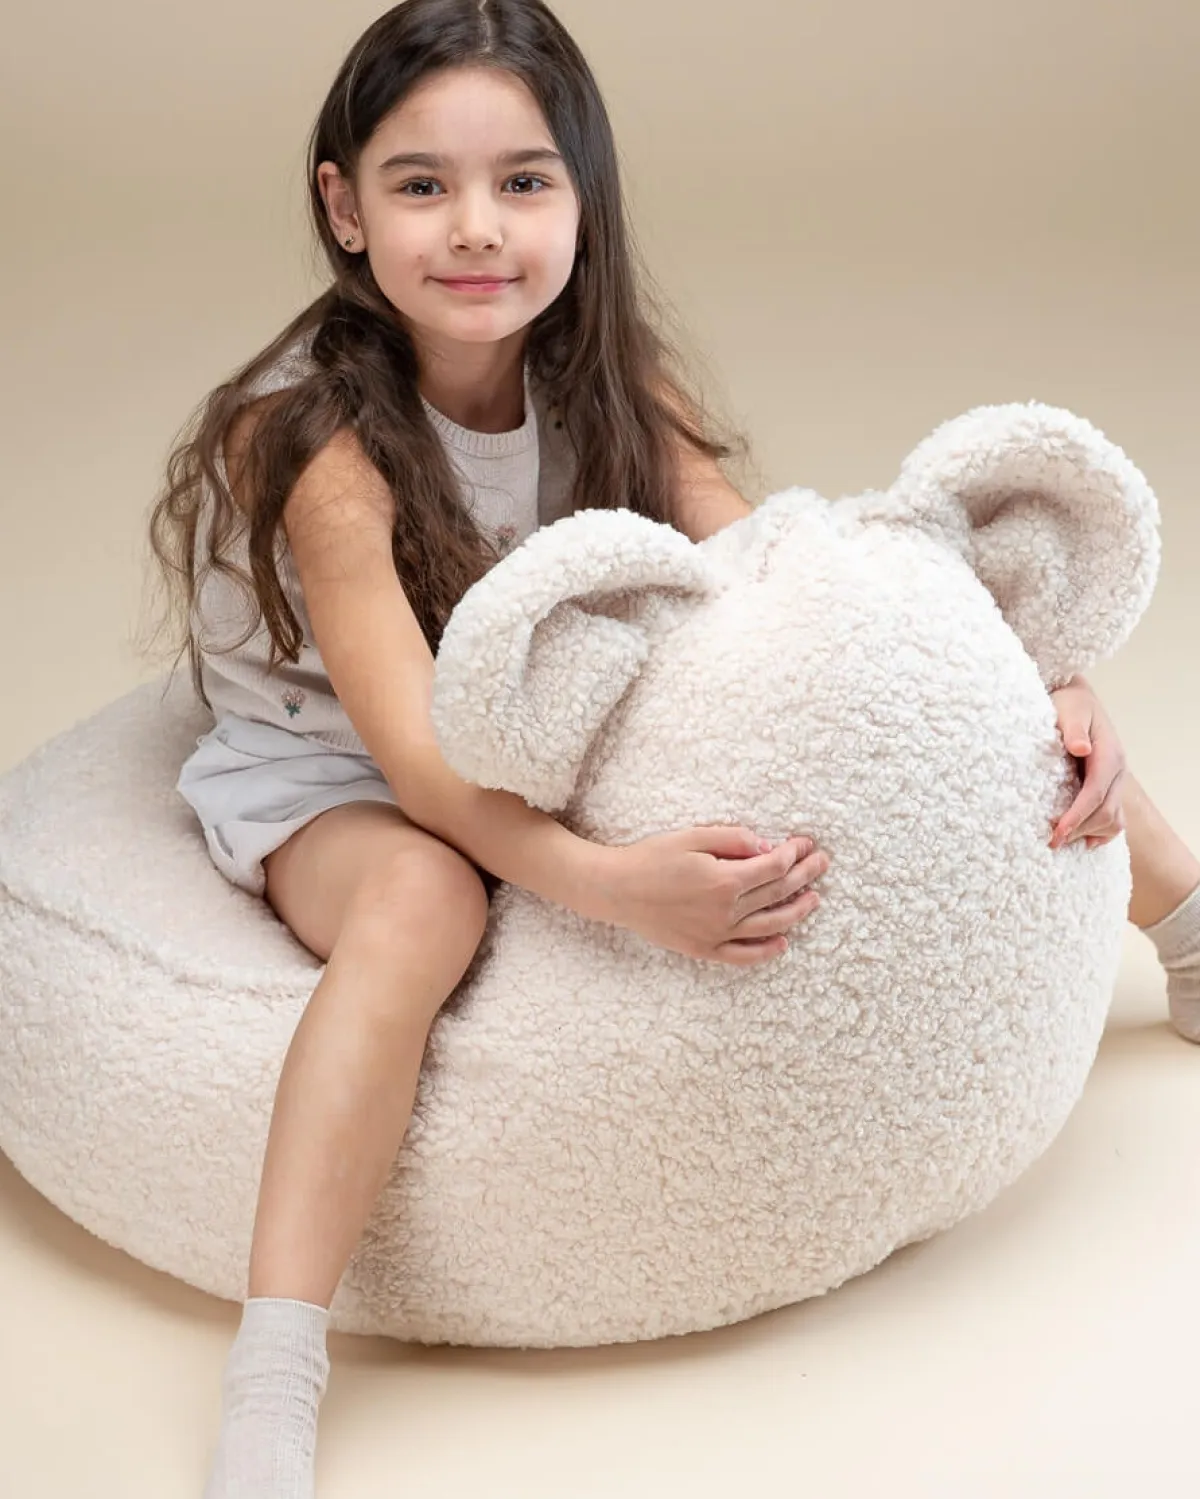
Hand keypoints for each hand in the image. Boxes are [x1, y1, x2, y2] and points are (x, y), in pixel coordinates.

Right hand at [594, 826, 829, 966]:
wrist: (616, 890)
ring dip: (796, 912)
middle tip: (821, 864)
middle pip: (777, 893)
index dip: (793, 854)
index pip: (774, 867)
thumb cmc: (652, 857)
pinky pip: (742, 956)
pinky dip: (765, 952)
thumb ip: (732, 839)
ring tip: (813, 900)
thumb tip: (766, 847)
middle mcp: (726, 911)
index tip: (804, 844)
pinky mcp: (703, 950)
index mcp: (725, 880)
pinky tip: (782, 943)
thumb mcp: (692, 836)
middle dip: (804, 876)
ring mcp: (716, 934)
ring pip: (769, 926)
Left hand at [1048, 676, 1126, 850]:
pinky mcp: (1110, 787)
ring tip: (1063, 842)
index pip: (1096, 793)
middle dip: (1080, 829)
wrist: (1078, 700)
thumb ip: (1074, 728)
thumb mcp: (1069, 709)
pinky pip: (1114, 817)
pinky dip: (1100, 832)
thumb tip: (1081, 748)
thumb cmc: (1069, 705)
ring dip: (1090, 833)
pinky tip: (1083, 841)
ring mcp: (1116, 781)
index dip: (1078, 815)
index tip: (1057, 831)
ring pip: (1114, 819)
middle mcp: (1118, 771)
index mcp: (1110, 755)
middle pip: (1106, 811)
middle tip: (1051, 842)